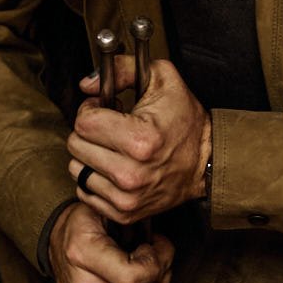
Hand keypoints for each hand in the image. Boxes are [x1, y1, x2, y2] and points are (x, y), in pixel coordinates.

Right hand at [48, 201, 173, 282]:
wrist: (57, 245)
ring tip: (147, 267)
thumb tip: (162, 244)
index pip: (133, 277)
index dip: (157, 261)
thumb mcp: (104, 211)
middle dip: (163, 269)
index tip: (157, 244)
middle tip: (158, 253)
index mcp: (82, 254)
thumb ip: (132, 223)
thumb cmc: (85, 227)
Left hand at [69, 56, 210, 223]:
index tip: (105, 110)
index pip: (84, 123)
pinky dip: (94, 178)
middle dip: (89, 133)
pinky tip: (113, 167)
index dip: (91, 110)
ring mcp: (127, 196)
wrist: (206, 162)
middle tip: (109, 129)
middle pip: (76, 146)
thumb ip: (121, 70)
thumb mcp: (161, 79)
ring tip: (112, 148)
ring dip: (89, 156)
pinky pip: (85, 192)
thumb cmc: (185, 121)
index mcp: (140, 140)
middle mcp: (131, 174)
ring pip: (77, 169)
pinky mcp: (124, 212)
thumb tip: (88, 84)